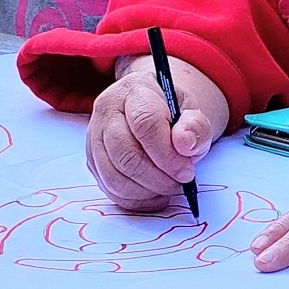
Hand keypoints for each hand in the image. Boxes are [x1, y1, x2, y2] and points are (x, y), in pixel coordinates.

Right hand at [86, 55, 228, 210]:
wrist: (154, 111)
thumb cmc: (173, 112)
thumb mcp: (193, 111)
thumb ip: (195, 126)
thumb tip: (184, 143)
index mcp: (134, 89)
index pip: (145, 124)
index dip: (167, 154)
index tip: (186, 172)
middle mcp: (107, 110)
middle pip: (125, 154)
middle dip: (156, 178)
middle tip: (179, 183)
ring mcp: (95, 136)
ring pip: (114, 177)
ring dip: (146, 191)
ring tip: (168, 187)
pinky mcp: (93, 160)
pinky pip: (110, 190)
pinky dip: (135, 199)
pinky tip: (154, 193)